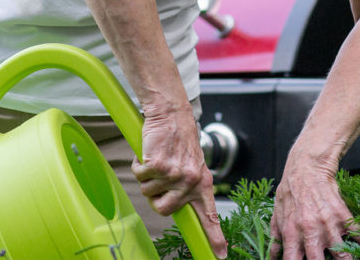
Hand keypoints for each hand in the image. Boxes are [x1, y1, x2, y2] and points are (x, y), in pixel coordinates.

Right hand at [134, 105, 227, 258]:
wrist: (172, 113)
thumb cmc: (180, 139)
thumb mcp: (192, 165)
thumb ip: (189, 187)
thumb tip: (183, 208)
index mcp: (202, 183)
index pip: (209, 217)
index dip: (214, 238)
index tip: (220, 256)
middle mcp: (191, 181)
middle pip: (163, 209)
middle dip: (155, 196)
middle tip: (159, 176)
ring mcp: (174, 175)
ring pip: (148, 191)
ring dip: (147, 176)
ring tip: (158, 157)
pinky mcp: (158, 166)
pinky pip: (140, 176)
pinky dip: (139, 164)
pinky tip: (150, 152)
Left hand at [270, 157, 359, 258]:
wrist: (307, 168)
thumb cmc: (290, 192)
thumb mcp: (276, 215)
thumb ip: (275, 239)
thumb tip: (272, 258)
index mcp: (291, 233)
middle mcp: (310, 231)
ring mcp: (329, 224)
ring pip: (342, 254)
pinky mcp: (344, 215)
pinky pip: (358, 235)